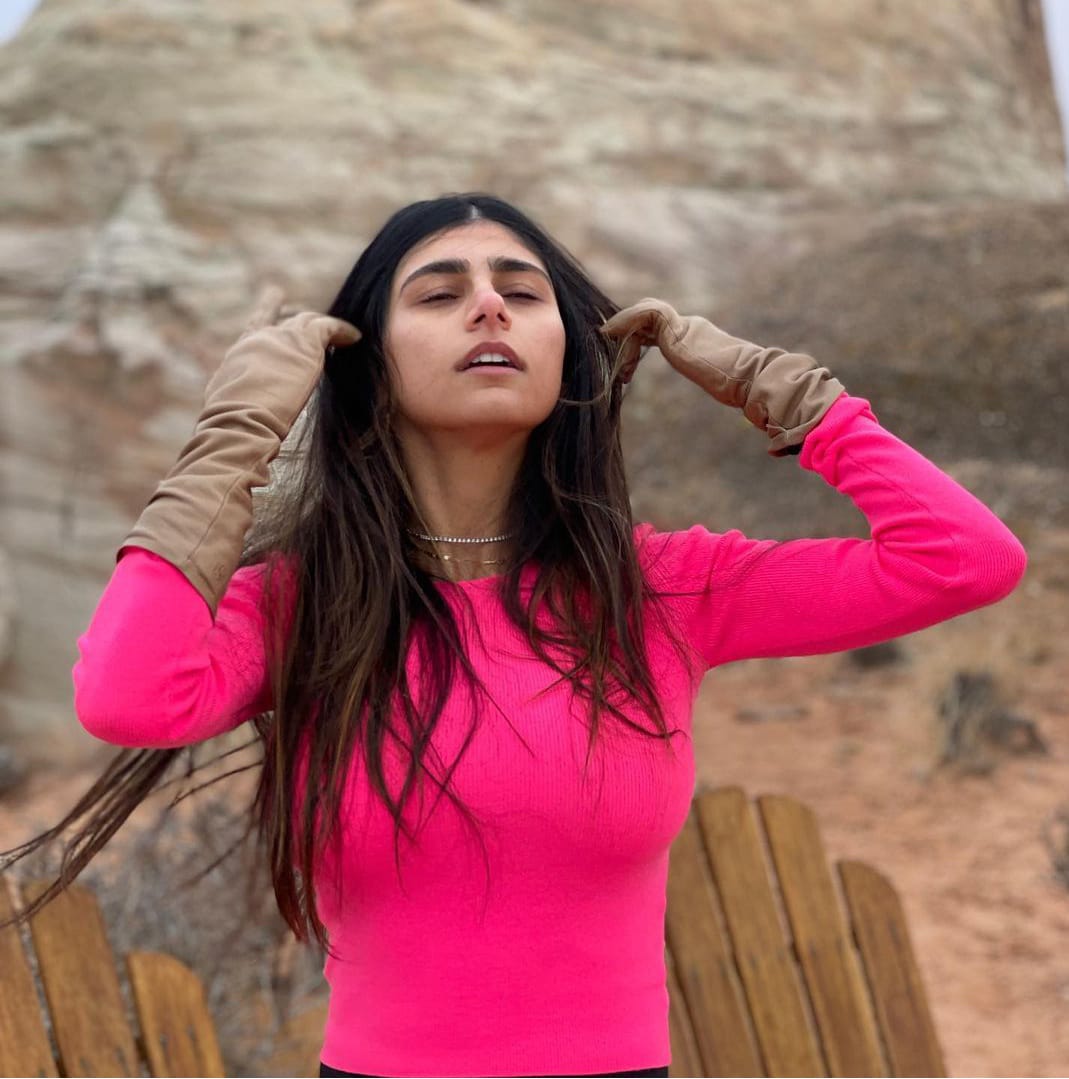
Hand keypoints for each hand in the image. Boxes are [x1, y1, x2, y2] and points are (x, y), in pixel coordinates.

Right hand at [203, 286, 361, 428]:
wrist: (240, 419)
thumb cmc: (231, 422)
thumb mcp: (223, 403)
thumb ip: (231, 395)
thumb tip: (226, 407)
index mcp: (240, 354)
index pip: (255, 329)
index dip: (266, 316)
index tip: (274, 300)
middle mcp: (259, 339)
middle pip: (280, 319)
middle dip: (292, 313)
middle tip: (306, 311)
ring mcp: (282, 338)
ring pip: (307, 321)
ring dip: (323, 325)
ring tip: (342, 332)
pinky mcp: (305, 342)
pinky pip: (329, 328)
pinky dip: (342, 330)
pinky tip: (354, 337)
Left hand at [600, 297, 845, 455]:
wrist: (761, 382)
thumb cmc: (755, 395)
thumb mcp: (736, 401)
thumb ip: (742, 409)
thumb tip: (774, 450)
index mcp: (701, 341)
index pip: (663, 332)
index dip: (639, 344)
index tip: (624, 368)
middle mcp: (692, 328)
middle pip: (648, 321)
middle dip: (624, 337)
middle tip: (607, 357)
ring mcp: (685, 326)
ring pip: (642, 319)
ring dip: (621, 335)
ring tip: (606, 352)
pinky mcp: (677, 329)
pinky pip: (642, 318)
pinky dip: (624, 325)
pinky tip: (610, 340)